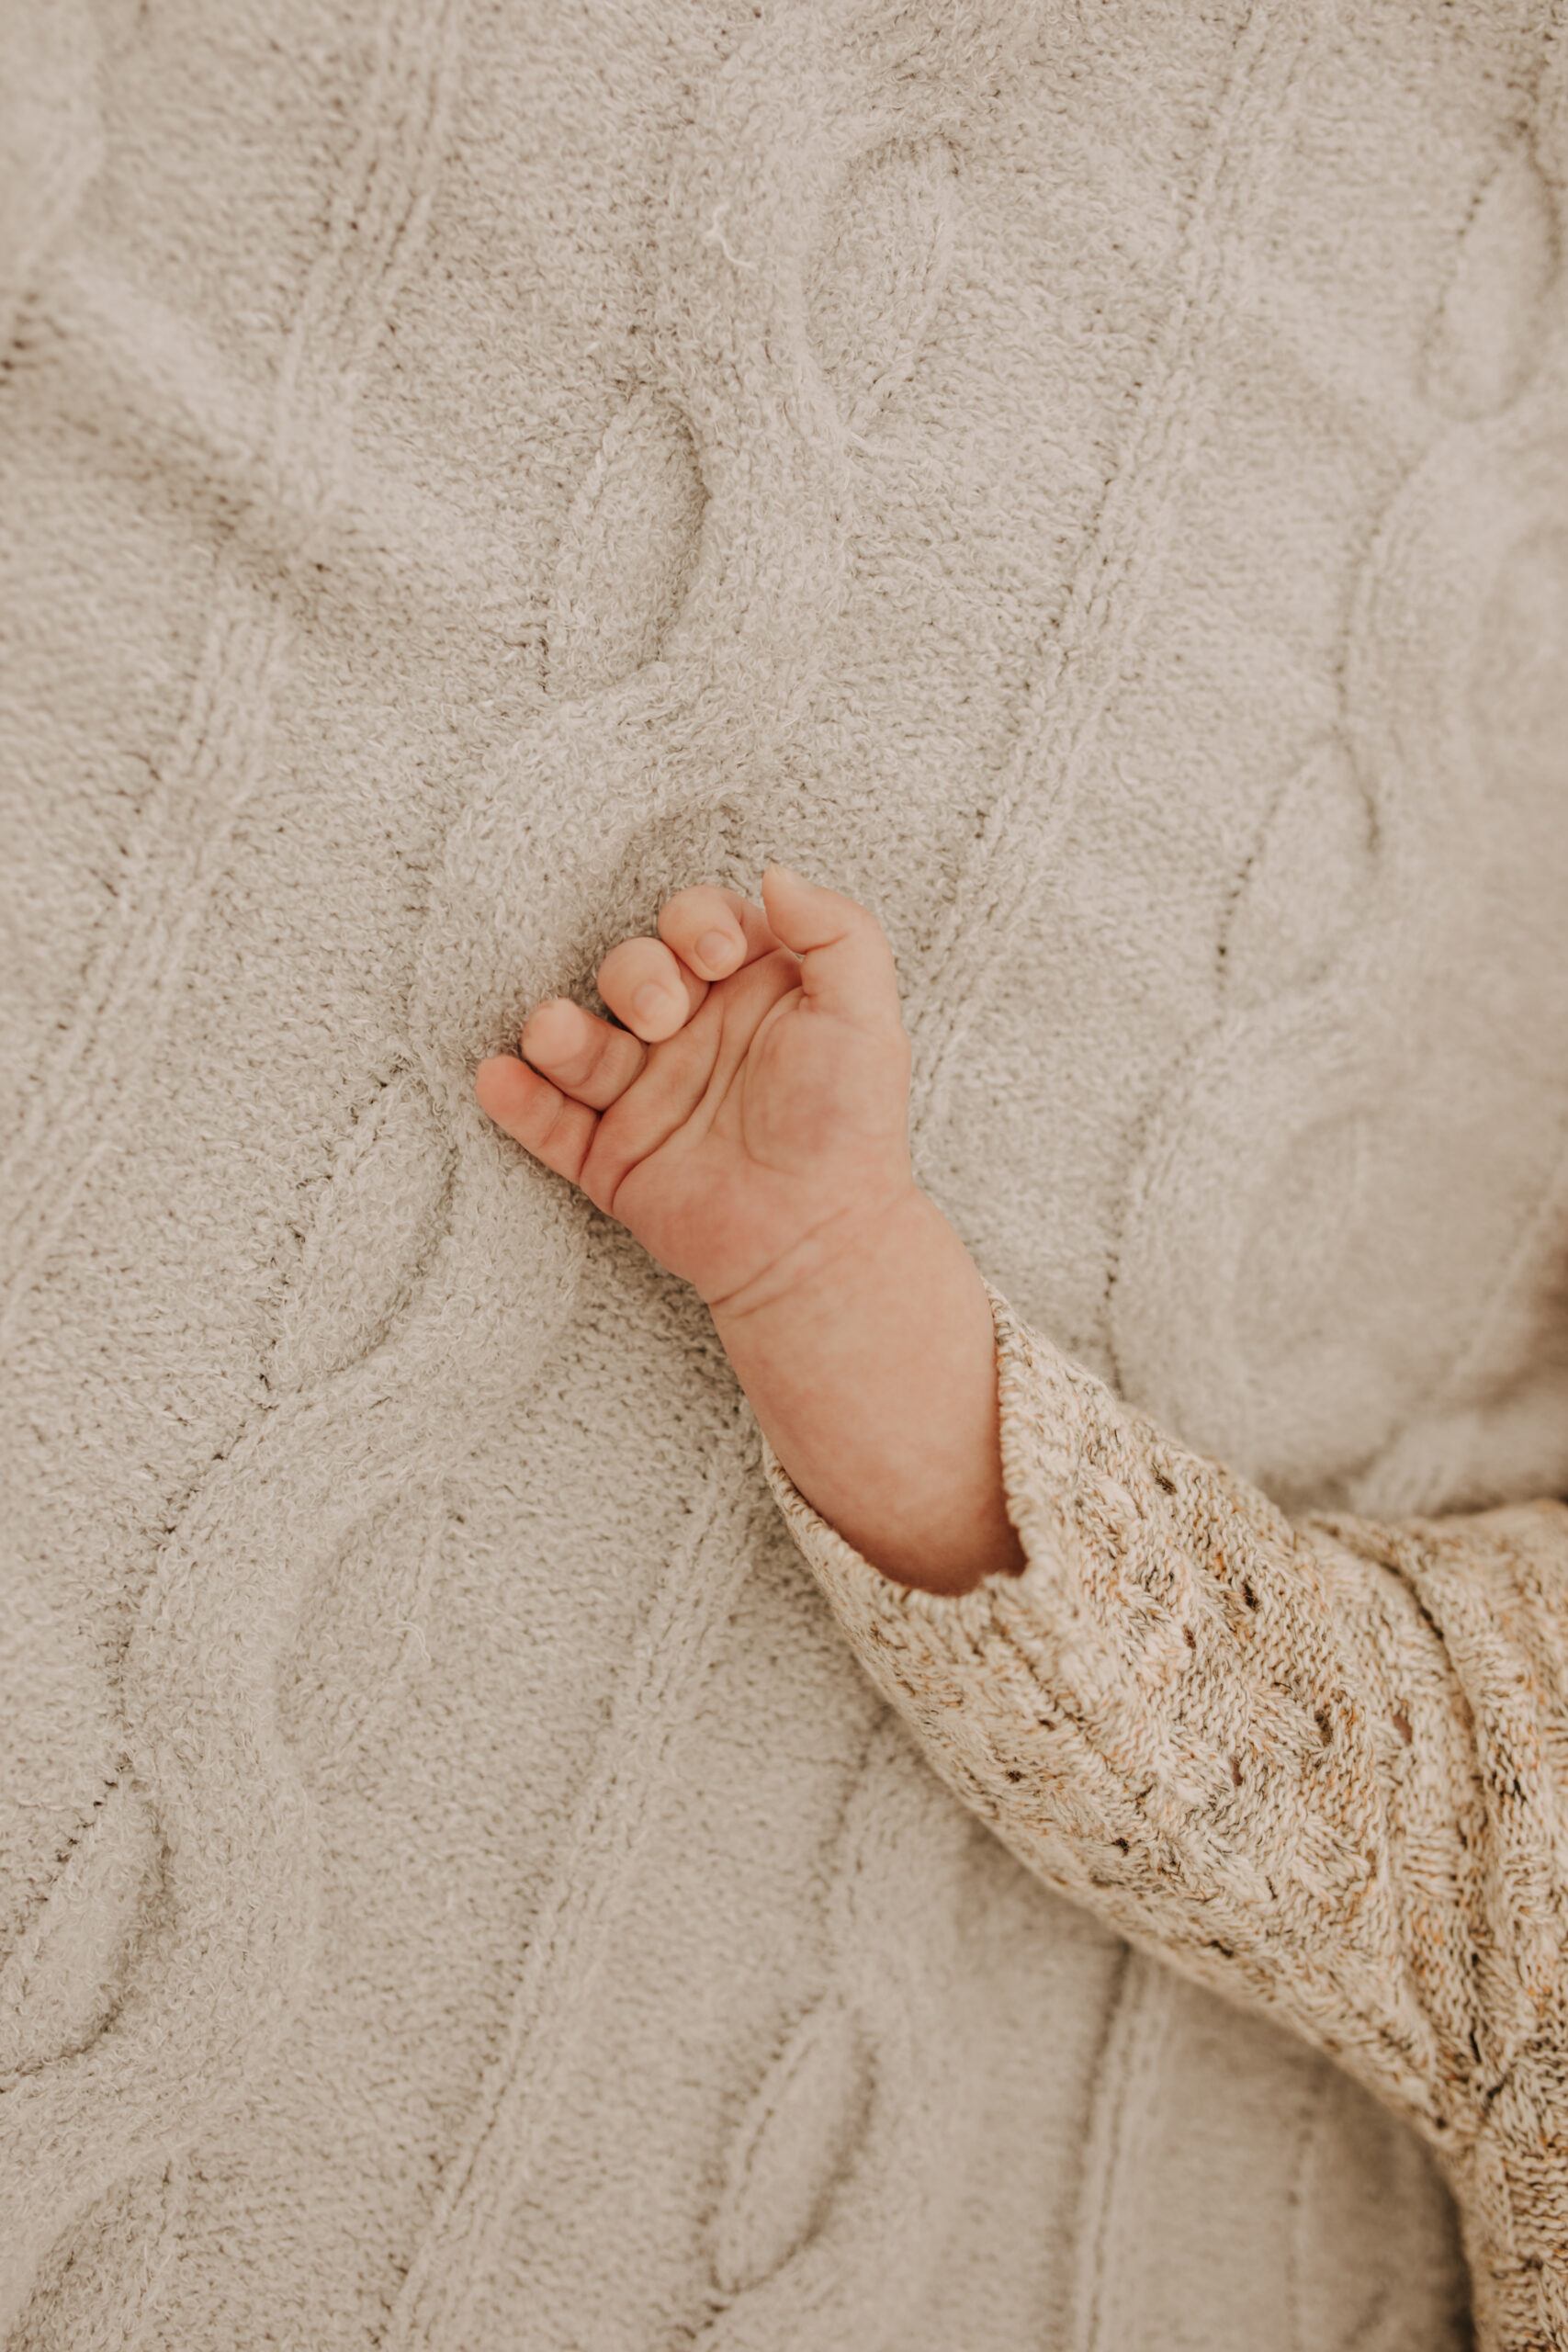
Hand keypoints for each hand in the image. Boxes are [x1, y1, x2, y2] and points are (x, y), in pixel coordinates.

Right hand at [474, 866, 917, 1314]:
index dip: (695, 924)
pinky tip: (500, 1079)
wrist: (819, 1237)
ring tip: (558, 1038)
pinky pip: (547, 1124)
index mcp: (748, 993)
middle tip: (662, 1016)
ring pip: (577, 1043)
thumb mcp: (865, 1013)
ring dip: (559, 1032)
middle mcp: (690, 1037)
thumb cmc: (848, 1123)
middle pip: (630, 973)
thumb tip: (774, 873)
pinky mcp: (609, 1159)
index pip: (698, 926)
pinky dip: (517, 1101)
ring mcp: (644, 1097)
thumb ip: (837, 930)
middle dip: (634, 978)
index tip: (715, 955)